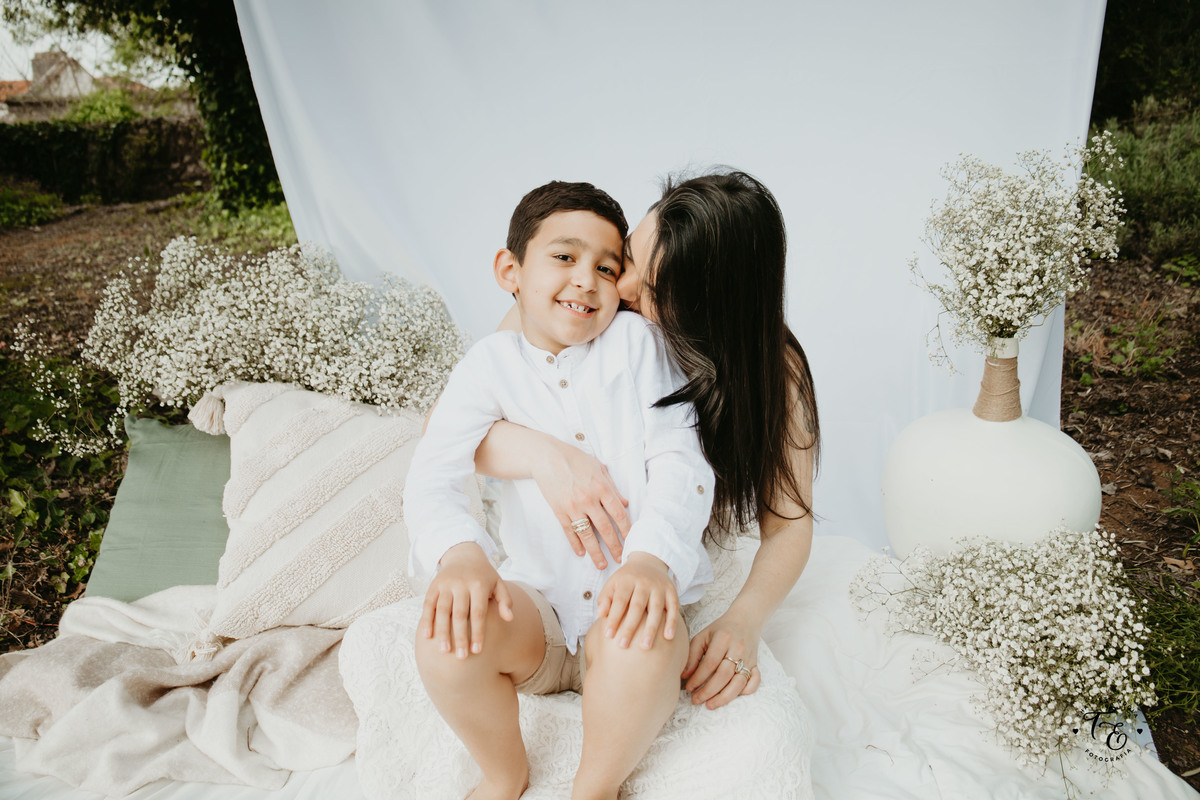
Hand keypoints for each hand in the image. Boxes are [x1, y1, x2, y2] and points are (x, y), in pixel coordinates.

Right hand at [419, 542, 513, 658]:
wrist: (464, 555)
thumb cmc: (484, 576)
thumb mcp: (498, 583)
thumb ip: (505, 600)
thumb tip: (510, 618)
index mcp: (479, 585)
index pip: (478, 612)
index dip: (477, 632)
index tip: (477, 651)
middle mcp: (461, 584)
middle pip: (459, 614)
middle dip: (460, 636)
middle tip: (461, 657)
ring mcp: (446, 584)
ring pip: (442, 610)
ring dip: (442, 631)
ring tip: (444, 651)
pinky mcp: (434, 586)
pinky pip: (428, 604)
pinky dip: (427, 620)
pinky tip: (427, 636)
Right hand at [530, 439, 630, 569]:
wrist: (546, 456)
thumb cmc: (575, 459)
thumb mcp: (598, 468)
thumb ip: (612, 487)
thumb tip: (626, 504)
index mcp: (601, 487)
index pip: (618, 514)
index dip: (626, 530)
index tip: (632, 541)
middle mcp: (589, 499)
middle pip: (605, 528)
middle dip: (615, 546)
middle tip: (621, 559)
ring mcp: (573, 507)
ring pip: (587, 534)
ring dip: (596, 552)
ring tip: (602, 564)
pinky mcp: (559, 511)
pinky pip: (569, 531)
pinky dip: (575, 543)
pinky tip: (581, 553)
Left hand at [597, 552, 678, 648]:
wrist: (648, 562)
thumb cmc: (626, 580)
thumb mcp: (613, 584)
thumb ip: (605, 599)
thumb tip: (600, 615)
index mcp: (627, 580)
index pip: (620, 601)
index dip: (614, 618)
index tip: (608, 635)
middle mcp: (644, 582)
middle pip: (637, 606)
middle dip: (630, 627)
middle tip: (623, 645)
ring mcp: (659, 587)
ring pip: (656, 609)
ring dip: (651, 629)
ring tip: (645, 647)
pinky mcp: (672, 591)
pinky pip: (673, 608)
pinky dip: (671, 622)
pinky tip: (668, 637)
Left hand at [682, 612, 762, 708]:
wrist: (746, 619)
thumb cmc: (720, 629)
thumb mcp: (703, 636)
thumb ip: (693, 655)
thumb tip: (684, 676)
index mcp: (723, 638)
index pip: (710, 663)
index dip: (698, 678)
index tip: (688, 688)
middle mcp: (738, 648)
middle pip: (724, 675)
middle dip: (708, 691)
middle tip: (695, 700)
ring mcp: (749, 657)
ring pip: (739, 683)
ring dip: (724, 697)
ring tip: (710, 704)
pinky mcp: (756, 664)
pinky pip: (755, 681)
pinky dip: (746, 691)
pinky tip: (732, 696)